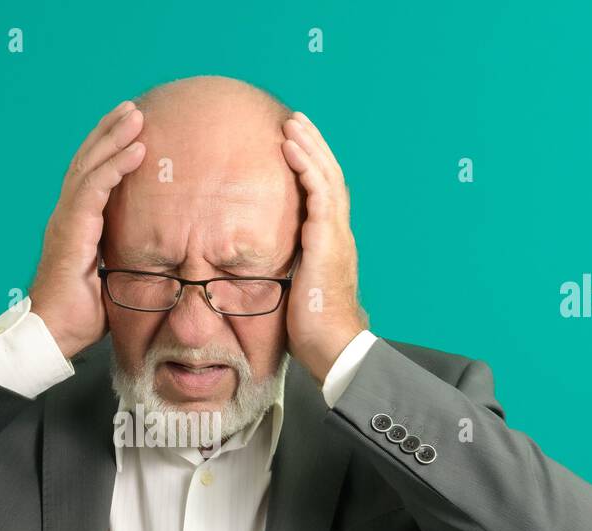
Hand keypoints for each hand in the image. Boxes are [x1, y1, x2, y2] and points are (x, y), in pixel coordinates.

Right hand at [30, 101, 146, 359]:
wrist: (53, 336)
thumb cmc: (80, 317)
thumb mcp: (113, 280)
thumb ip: (127, 260)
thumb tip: (160, 258)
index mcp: (76, 226)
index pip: (91, 179)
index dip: (108, 152)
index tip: (130, 132)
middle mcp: (67, 217)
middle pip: (87, 162)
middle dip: (109, 133)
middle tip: (133, 109)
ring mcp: (66, 222)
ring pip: (89, 167)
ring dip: (114, 139)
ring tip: (135, 116)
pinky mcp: (70, 232)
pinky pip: (93, 189)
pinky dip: (115, 167)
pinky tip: (135, 150)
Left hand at [280, 111, 365, 383]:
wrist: (332, 346)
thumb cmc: (311, 331)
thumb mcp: (292, 293)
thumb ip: (283, 274)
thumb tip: (254, 272)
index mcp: (330, 246)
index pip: (323, 197)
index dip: (311, 169)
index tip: (294, 148)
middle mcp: (338, 235)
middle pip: (328, 178)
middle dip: (312, 148)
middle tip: (295, 122)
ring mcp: (336, 235)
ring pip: (326, 177)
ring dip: (309, 148)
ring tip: (293, 124)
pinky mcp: (328, 240)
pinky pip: (320, 192)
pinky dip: (307, 166)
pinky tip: (292, 148)